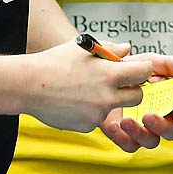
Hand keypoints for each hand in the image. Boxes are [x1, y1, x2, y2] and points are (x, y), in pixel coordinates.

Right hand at [23, 39, 157, 132]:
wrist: (29, 85)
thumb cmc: (55, 62)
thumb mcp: (83, 48)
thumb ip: (110, 49)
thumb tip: (127, 49)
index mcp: (110, 74)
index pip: (144, 72)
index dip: (141, 69)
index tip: (135, 69)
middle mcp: (108, 96)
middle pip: (138, 96)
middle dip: (131, 89)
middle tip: (117, 83)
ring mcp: (98, 113)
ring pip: (115, 107)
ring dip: (108, 100)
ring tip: (84, 90)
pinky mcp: (88, 125)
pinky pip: (97, 118)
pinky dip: (90, 111)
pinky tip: (73, 101)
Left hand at [98, 55, 172, 152]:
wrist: (101, 77)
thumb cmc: (129, 69)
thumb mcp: (147, 62)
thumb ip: (168, 64)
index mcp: (168, 99)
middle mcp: (159, 116)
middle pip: (172, 131)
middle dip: (163, 126)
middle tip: (148, 116)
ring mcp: (143, 128)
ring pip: (152, 141)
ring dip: (141, 133)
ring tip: (125, 120)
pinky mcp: (125, 135)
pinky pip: (129, 145)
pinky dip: (123, 138)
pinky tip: (114, 126)